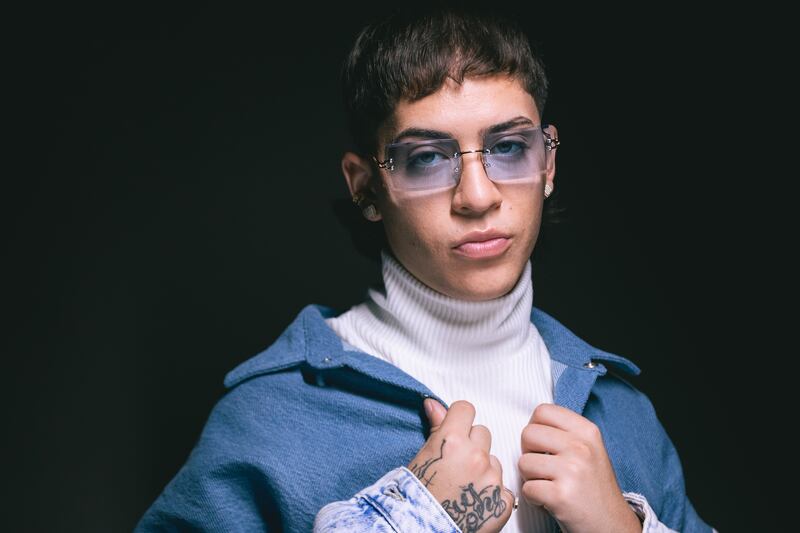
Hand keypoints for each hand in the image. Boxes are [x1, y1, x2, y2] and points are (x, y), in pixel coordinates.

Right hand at [407, 399, 513, 532]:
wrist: (421, 530)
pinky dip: (492, 494)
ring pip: (494, 460)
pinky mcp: (502, 501)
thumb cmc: (416, 498)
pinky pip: (503, 487)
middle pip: (482, 433)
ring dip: (483, 469)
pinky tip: (474, 502)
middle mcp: (475, 456)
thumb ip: (435, 427)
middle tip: (456, 465)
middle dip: (472, 444)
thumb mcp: (422, 457)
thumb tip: (433, 403)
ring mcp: (491, 479)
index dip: (459, 420)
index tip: (454, 431)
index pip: (466, 410)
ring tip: (464, 487)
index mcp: (452, 441)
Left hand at [518, 403, 641, 532]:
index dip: (536, 428)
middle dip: (529, 453)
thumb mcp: (590, 449)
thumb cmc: (594, 488)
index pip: (542, 411)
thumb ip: (565, 432)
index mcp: (587, 431)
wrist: (612, 525)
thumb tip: (532, 423)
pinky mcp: (561, 495)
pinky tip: (549, 500)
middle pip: (527, 434)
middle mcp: (581, 447)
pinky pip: (527, 489)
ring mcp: (572, 471)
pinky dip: (533, 498)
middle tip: (544, 468)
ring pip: (523, 463)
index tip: (544, 444)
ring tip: (549, 485)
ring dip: (530, 478)